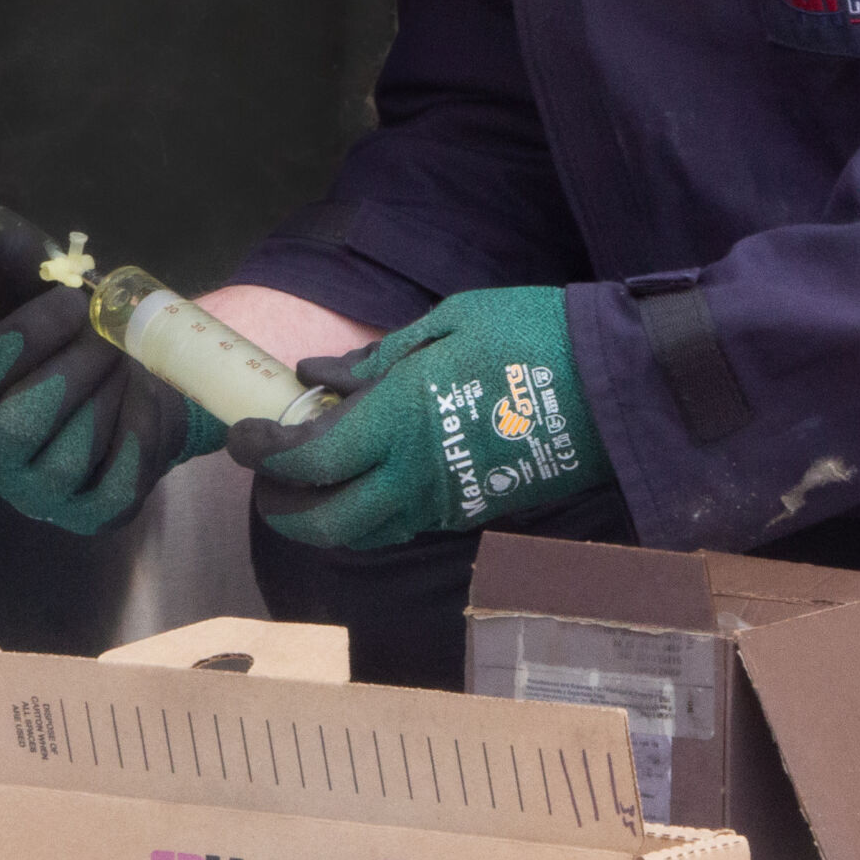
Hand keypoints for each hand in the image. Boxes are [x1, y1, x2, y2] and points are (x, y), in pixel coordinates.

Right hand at [0, 231, 226, 533]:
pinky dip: (135, 438)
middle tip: (108, 335)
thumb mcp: (46, 314)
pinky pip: (113, 486)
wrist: (129, 404)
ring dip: (106, 399)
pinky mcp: (90, 516)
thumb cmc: (70, 356)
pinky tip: (143, 400)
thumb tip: (14, 241)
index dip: (23, 337)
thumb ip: (25, 280)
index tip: (71, 303)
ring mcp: (38, 497)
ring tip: (126, 363)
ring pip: (69, 457)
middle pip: (20, 424)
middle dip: (75, 370)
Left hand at [226, 287, 610, 548]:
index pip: (308, 458)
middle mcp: (414, 475)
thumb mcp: (446, 324)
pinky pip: (404, 526)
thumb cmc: (532, 335)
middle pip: (326, 522)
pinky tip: (363, 486)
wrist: (619, 384)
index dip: (262, 454)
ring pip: (364, 534)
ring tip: (306, 489)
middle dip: (283, 510)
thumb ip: (375, 359)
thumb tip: (317, 376)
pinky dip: (369, 517)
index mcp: (399, 420)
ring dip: (323, 521)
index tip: (240, 438)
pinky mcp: (474, 510)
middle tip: (264, 483)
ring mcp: (446, 500)